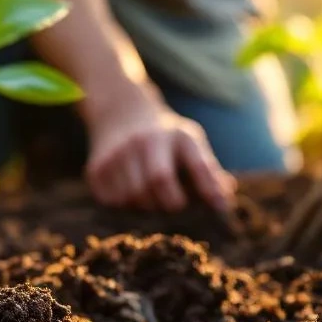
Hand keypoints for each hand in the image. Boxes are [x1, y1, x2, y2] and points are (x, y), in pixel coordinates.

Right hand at [84, 88, 235, 213]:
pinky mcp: (97, 167)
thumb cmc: (165, 138)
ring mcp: (118, 153)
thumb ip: (208, 172)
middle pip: (158, 181)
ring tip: (149, 198)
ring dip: (144, 207)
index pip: (198, 165)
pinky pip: (112, 201)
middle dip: (170, 203)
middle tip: (173, 205)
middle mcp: (146, 140)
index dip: (209, 189)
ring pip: (133, 196)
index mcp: (178, 135)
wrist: (120, 112)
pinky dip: (123, 206)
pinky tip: (128, 194)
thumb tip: (224, 204)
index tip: (218, 208)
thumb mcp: (190, 143)